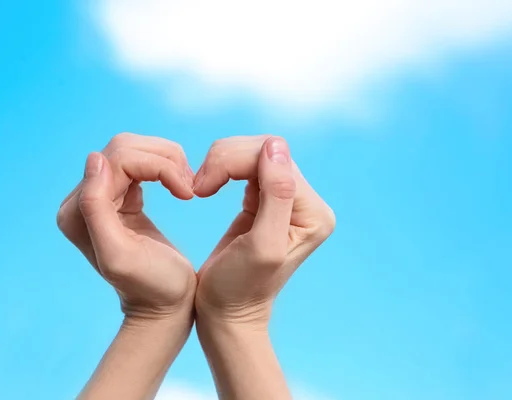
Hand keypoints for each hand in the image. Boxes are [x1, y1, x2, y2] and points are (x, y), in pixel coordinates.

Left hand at [57, 133, 196, 319]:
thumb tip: (95, 158)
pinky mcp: (121, 197)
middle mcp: (82, 200)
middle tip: (188, 187)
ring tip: (187, 188)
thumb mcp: (120, 254)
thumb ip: (95, 207)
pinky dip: (165, 169)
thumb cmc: (152, 287)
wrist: (165, 307)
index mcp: (76, 212)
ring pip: (134, 150)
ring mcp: (102, 197)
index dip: (157, 166)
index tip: (186, 192)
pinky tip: (179, 188)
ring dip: (167, 161)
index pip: (117, 159)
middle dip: (163, 159)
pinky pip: (141, 164)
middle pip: (123, 148)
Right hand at [193, 135, 335, 326]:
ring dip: (220, 164)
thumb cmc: (239, 288)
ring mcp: (284, 200)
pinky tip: (208, 189)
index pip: (275, 158)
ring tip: (200, 188)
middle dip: (225, 160)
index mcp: (313, 213)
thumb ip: (276, 194)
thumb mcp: (262, 245)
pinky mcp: (262, 200)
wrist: (225, 313)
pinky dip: (221, 170)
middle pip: (264, 151)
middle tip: (199, 187)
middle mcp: (305, 203)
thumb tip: (275, 145)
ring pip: (251, 154)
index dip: (235, 161)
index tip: (203, 187)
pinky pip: (244, 166)